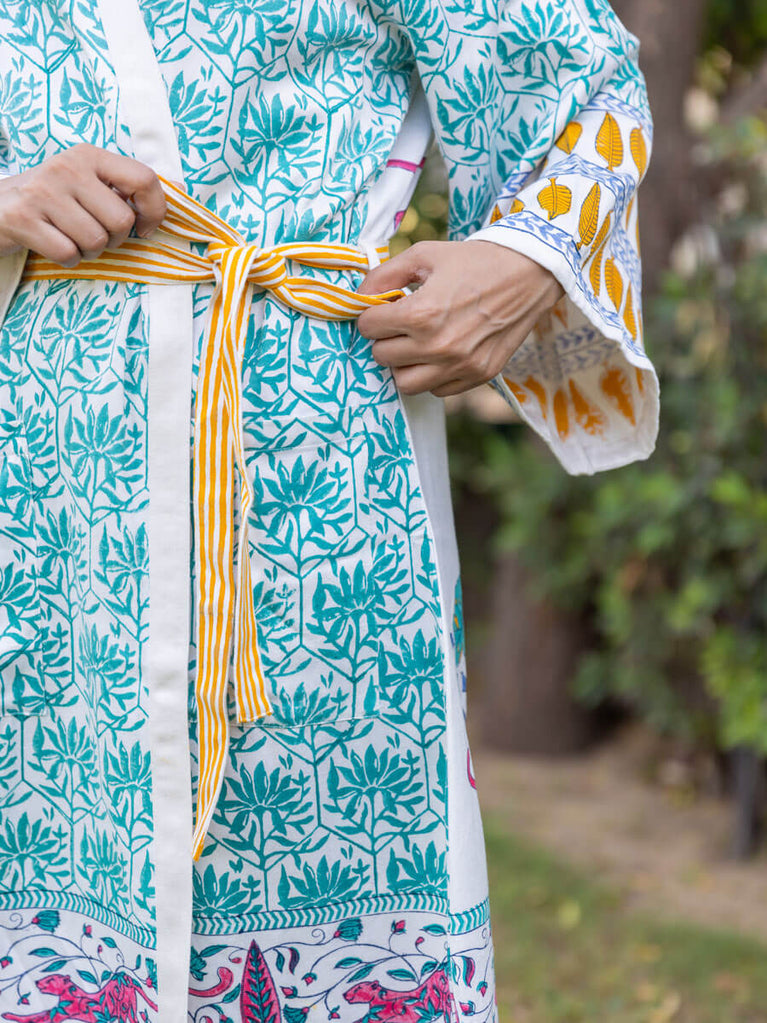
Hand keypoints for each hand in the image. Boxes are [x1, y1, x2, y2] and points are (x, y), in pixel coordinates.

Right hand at [0, 144, 166, 267]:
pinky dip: (67, 259)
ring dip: (89, 250)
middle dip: (114, 239)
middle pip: (122, 221)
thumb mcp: (89, 183)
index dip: (155, 211)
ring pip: (97, 241)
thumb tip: (179, 193)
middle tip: (93, 232)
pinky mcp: (23, 218)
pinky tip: (52, 243)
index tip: (145, 228)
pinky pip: (69, 254)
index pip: (145, 179)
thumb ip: (129, 188)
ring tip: (70, 236)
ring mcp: (44, 192)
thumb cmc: (53, 201)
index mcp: (90, 155)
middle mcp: (68, 167)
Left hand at [357, 239, 564, 396]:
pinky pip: (437, 391)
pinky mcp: (478, 376)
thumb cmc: (474, 260)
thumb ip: (384, 275)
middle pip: (382, 357)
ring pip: (405, 384)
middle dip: (386, 338)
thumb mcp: (424, 255)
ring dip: (404, 364)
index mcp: (421, 314)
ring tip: (416, 344)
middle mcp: (438, 346)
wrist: (528, 273)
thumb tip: (359, 297)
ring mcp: (459, 366)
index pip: (368, 328)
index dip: (373, 314)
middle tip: (400, 325)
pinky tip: (441, 353)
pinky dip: (432, 376)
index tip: (386, 308)